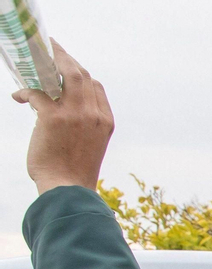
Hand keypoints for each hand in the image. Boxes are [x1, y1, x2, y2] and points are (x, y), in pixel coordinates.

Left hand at [10, 43, 113, 194]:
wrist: (68, 189)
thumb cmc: (75, 172)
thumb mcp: (92, 146)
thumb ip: (86, 125)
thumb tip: (65, 113)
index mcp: (105, 121)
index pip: (96, 86)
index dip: (81, 73)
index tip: (67, 67)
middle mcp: (93, 114)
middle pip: (81, 74)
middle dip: (64, 57)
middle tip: (50, 49)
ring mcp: (74, 114)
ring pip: (64, 73)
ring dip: (48, 61)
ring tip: (34, 59)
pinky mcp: (52, 117)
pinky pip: (36, 92)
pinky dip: (25, 91)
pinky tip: (18, 96)